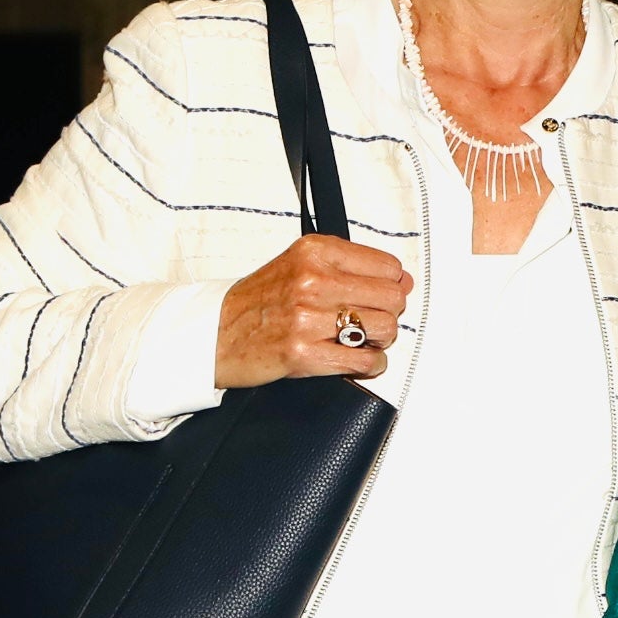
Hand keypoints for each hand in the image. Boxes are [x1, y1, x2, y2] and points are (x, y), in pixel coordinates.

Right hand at [215, 235, 411, 386]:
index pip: (387, 266)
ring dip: (380, 341)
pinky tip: (358, 361)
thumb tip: (403, 280)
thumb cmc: (257, 302)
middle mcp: (312, 280)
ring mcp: (307, 317)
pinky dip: (370, 365)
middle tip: (369, 321)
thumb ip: (350, 267)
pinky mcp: (303, 353)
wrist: (214, 334)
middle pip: (392, 298)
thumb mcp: (299, 265)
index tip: (378, 295)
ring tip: (360, 341)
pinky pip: (365, 361)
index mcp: (314, 252)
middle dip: (388, 314)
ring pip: (385, 329)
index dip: (390, 285)